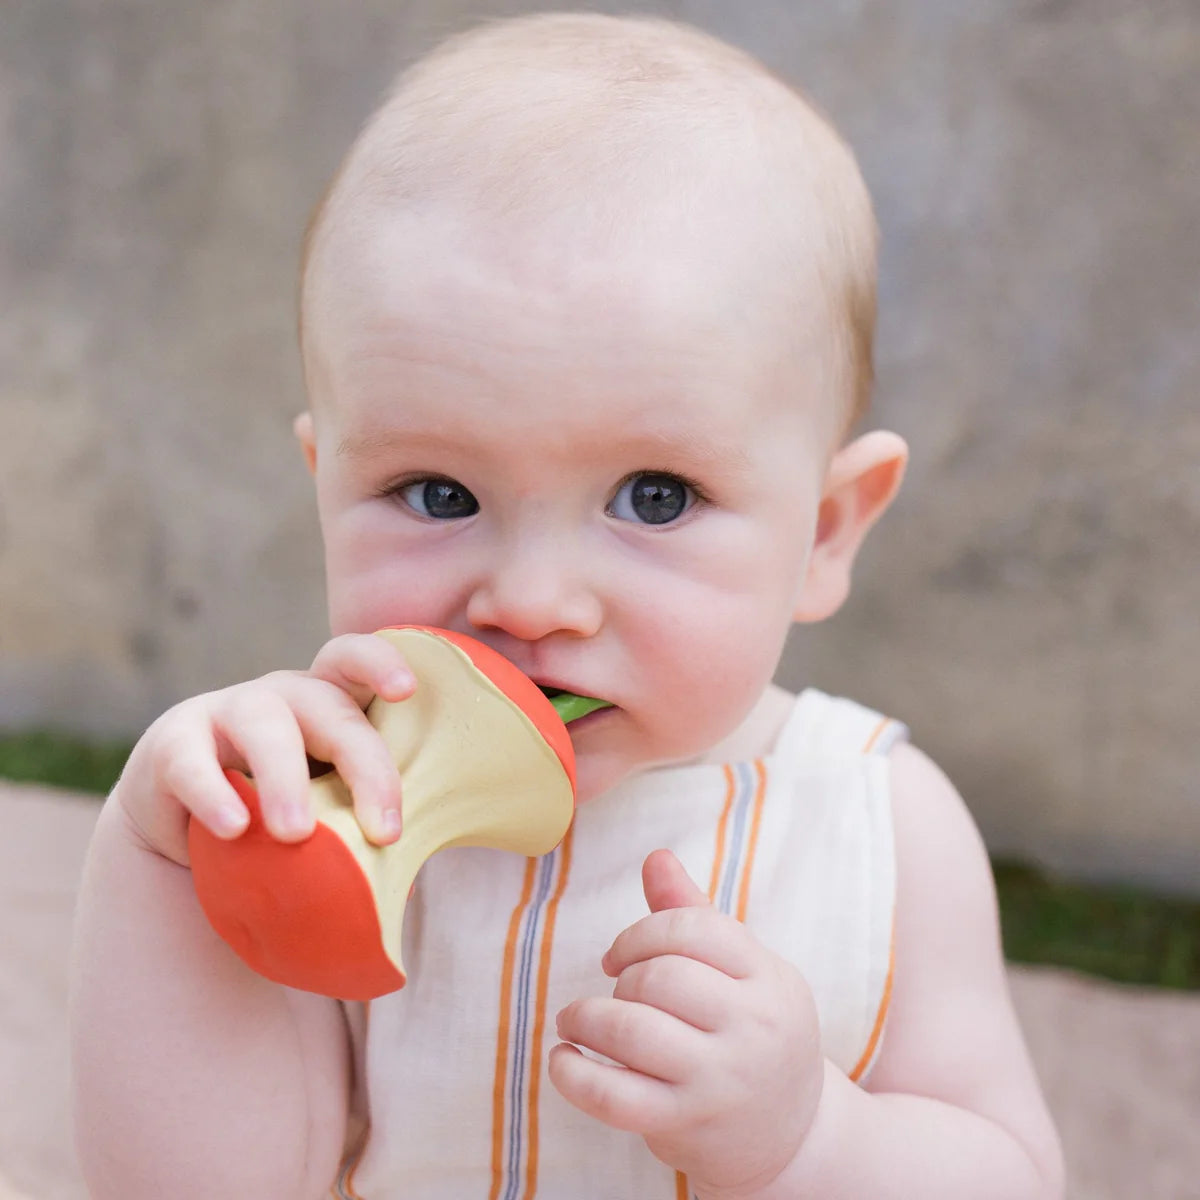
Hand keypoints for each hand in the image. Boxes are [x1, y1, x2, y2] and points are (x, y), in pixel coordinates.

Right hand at [114, 633, 415, 866]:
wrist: (183, 830)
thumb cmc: (278, 814)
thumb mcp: (325, 810)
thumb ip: (360, 827)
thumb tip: (410, 888)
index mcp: (330, 704)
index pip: (357, 663)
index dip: (382, 664)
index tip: (407, 692)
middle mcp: (284, 697)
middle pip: (329, 707)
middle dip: (363, 764)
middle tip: (384, 831)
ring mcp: (225, 713)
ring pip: (264, 725)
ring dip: (285, 779)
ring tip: (297, 834)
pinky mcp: (172, 745)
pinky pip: (192, 762)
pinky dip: (212, 794)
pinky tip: (232, 829)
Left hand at [549, 850, 823, 1197]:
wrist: (793, 1135)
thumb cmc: (753, 1032)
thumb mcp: (744, 971)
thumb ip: (694, 914)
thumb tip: (655, 857)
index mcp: (770, 979)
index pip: (695, 929)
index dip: (642, 932)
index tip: (620, 954)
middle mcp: (752, 1028)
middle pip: (660, 976)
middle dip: (620, 977)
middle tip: (613, 991)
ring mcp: (719, 1081)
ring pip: (631, 1030)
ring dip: (585, 1018)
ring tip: (575, 1020)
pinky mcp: (684, 1125)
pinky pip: (612, 1096)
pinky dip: (573, 1075)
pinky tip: (563, 1060)